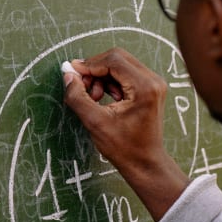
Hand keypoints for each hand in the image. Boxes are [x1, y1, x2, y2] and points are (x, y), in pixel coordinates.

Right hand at [62, 48, 188, 220]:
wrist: (144, 163)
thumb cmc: (125, 148)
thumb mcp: (95, 122)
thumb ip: (78, 97)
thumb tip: (68, 75)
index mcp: (144, 87)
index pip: (113, 60)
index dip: (89, 65)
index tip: (72, 73)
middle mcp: (153, 80)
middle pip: (117, 58)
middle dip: (95, 69)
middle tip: (81, 86)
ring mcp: (153, 83)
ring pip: (120, 65)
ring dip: (102, 77)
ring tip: (93, 97)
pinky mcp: (150, 88)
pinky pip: (125, 74)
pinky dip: (110, 82)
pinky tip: (104, 98)